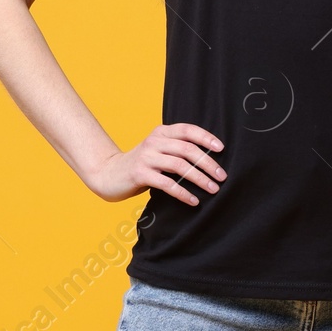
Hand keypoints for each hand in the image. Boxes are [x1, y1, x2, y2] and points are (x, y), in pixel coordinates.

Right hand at [84, 122, 225, 205]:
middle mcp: (154, 141)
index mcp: (161, 132)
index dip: (206, 137)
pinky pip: (167, 184)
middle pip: (187, 149)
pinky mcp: (140, 174)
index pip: (188, 130)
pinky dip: (183, 193)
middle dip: (208, 163)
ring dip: (200, 179)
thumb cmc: (142, 164)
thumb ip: (176, 148)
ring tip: (213, 189)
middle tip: (222, 176)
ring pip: (180, 166)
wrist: (109, 174)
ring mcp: (146, 157)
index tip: (221, 148)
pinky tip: (194, 200)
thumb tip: (209, 159)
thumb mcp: (158, 150)